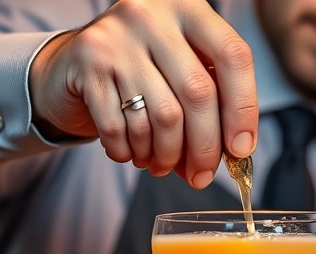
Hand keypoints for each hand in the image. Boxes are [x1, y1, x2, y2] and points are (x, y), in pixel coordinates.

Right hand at [28, 0, 257, 187]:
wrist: (72, 61)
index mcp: (188, 8)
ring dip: (166, 154)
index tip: (242, 148)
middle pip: (198, 93)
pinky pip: (120, 126)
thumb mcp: (180, 68)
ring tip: (162, 163)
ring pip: (162, 116)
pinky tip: (131, 153)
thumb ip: (210, 102)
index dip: (243, 108)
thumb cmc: (141, 70)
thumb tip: (233, 154)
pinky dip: (130, 152)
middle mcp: (152, 15)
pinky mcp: (87, 63)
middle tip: (202, 175)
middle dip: (205, 146)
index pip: (233, 56)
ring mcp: (116, 37)